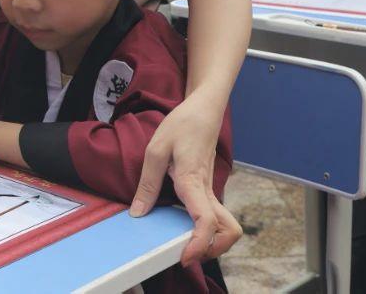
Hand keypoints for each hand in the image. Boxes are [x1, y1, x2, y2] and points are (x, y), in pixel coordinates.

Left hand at [130, 94, 242, 263]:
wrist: (204, 109)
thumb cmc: (182, 124)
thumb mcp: (156, 149)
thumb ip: (148, 183)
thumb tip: (138, 213)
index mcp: (193, 181)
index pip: (207, 221)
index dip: (199, 245)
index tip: (184, 257)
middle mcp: (207, 190)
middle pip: (228, 231)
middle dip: (213, 250)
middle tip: (186, 254)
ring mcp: (211, 190)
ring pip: (226, 225)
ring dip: (212, 242)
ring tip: (185, 244)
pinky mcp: (208, 188)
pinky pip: (214, 216)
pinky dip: (207, 230)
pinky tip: (185, 228)